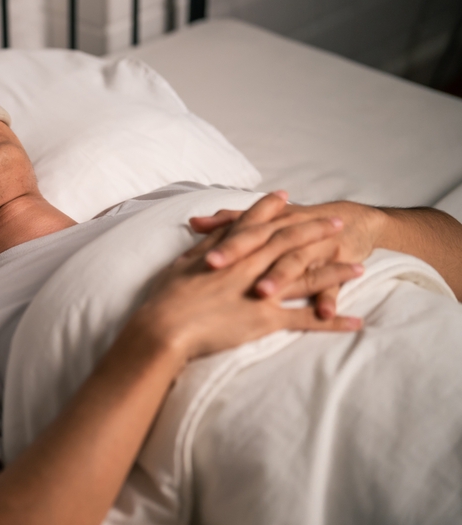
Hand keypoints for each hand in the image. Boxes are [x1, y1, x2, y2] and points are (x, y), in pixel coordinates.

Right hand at [124, 201, 363, 364]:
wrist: (164, 328)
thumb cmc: (166, 298)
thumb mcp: (182, 265)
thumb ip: (203, 247)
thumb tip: (211, 230)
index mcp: (229, 251)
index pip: (255, 223)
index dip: (272, 208)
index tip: (287, 196)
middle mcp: (250, 265)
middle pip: (290, 241)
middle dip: (316, 229)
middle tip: (338, 221)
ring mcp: (261, 291)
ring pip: (307, 276)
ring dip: (335, 271)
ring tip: (359, 266)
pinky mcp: (266, 319)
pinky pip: (306, 320)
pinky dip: (331, 320)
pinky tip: (354, 321)